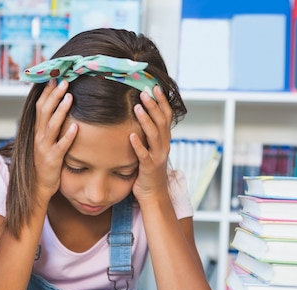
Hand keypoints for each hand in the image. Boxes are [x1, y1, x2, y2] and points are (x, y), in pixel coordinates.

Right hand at [33, 79, 77, 203]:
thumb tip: (55, 114)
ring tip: (70, 97)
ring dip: (61, 110)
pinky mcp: (52, 160)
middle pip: (45, 112)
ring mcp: (44, 148)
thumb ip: (48, 130)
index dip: (47, 93)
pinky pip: (61, 146)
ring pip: (52, 125)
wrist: (37, 188)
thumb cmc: (43, 165)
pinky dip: (68, 136)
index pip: (40, 108)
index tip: (54, 79)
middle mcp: (38, 138)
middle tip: (65, 82)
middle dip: (54, 95)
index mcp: (37, 132)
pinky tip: (76, 127)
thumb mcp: (43, 144)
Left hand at [129, 85, 172, 202]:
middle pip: (161, 122)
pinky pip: (144, 154)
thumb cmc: (148, 171)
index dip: (162, 102)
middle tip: (144, 92)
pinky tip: (131, 135)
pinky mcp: (148, 168)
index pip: (166, 116)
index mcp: (164, 140)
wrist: (154, 194)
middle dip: (153, 105)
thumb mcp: (151, 150)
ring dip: (146, 120)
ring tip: (137, 107)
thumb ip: (149, 135)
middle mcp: (164, 146)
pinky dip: (138, 144)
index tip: (155, 87)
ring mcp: (157, 157)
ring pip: (154, 135)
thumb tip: (141, 117)